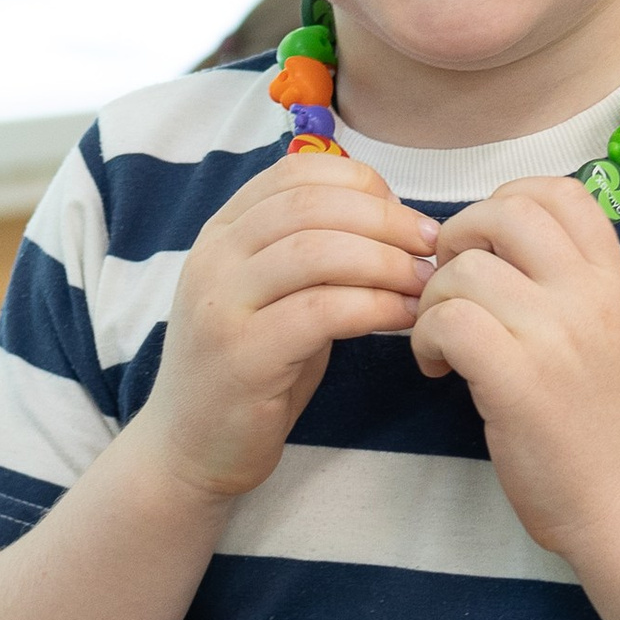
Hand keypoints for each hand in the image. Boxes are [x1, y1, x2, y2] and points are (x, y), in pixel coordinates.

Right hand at [138, 150, 436, 504]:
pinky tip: (404, 318)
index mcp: (222, 231)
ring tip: (424, 282)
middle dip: (386, 219)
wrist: (189, 448)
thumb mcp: (274, 295)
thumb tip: (393, 217)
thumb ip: (314, 252)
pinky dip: (374, 306)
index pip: (296, 172)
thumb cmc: (250, 370)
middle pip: (311, 203)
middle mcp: (213, 257)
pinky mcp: (242, 356)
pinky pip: (320, 311)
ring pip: (316, 251)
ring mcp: (220, 304)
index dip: (363, 183)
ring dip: (386, 261)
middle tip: (431, 245)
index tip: (406, 217)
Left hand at [411, 177, 619, 564]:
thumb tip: (492, 254)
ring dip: (434, 302)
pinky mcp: (519, 382)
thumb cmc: (609, 431)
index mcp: (614, 281)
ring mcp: (557, 336)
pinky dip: (427, 339)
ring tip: (443, 344)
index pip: (560, 191)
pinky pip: (449, 321)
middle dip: (460, 238)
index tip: (489, 252)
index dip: (507, 203)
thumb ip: (569, 289)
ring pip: (465, 270)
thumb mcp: (611, 338)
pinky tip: (438, 370)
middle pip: (506, 210)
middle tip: (452, 288)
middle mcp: (590, 296)